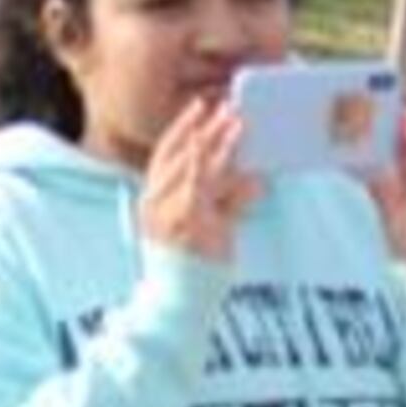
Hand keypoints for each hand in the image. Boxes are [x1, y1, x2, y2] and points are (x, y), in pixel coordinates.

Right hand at [141, 97, 257, 262]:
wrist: (178, 300)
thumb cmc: (191, 262)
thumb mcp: (202, 223)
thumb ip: (224, 199)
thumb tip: (254, 179)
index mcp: (151, 200)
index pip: (164, 154)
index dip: (181, 128)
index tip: (198, 106)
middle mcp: (155, 204)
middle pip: (181, 155)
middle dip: (206, 129)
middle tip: (227, 107)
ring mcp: (171, 215)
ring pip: (199, 169)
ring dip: (221, 144)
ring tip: (240, 124)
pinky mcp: (191, 226)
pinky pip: (210, 193)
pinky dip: (226, 175)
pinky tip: (241, 163)